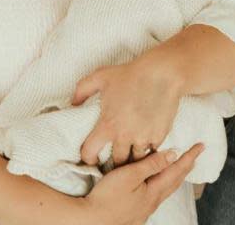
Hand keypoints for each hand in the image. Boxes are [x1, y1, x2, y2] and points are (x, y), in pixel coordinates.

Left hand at [73, 52, 180, 167]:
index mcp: (107, 126)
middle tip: (116, 157)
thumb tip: (72, 103)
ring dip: (134, 156)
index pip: (90, 153)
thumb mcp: (101, 77)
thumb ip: (82, 90)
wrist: (162, 73)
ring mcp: (143, 138)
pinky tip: (148, 141)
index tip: (92, 158)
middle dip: (116, 160)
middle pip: (117, 161)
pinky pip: (152, 150)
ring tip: (133, 153)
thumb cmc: (130, 74)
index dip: (88, 157)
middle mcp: (124, 136)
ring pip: (136, 159)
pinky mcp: (160, 136)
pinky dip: (149, 148)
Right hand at [84, 144, 203, 224]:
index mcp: (154, 191)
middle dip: (185, 168)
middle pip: (174, 182)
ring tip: (179, 170)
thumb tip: (173, 154)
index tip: (201, 146)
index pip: (177, 170)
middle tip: (194, 156)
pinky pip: (155, 197)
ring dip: (174, 178)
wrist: (90, 221)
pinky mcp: (134, 214)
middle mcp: (152, 203)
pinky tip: (156, 188)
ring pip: (165, 191)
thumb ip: (152, 164)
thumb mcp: (129, 175)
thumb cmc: (107, 197)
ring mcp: (143, 210)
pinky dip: (162, 187)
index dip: (189, 157)